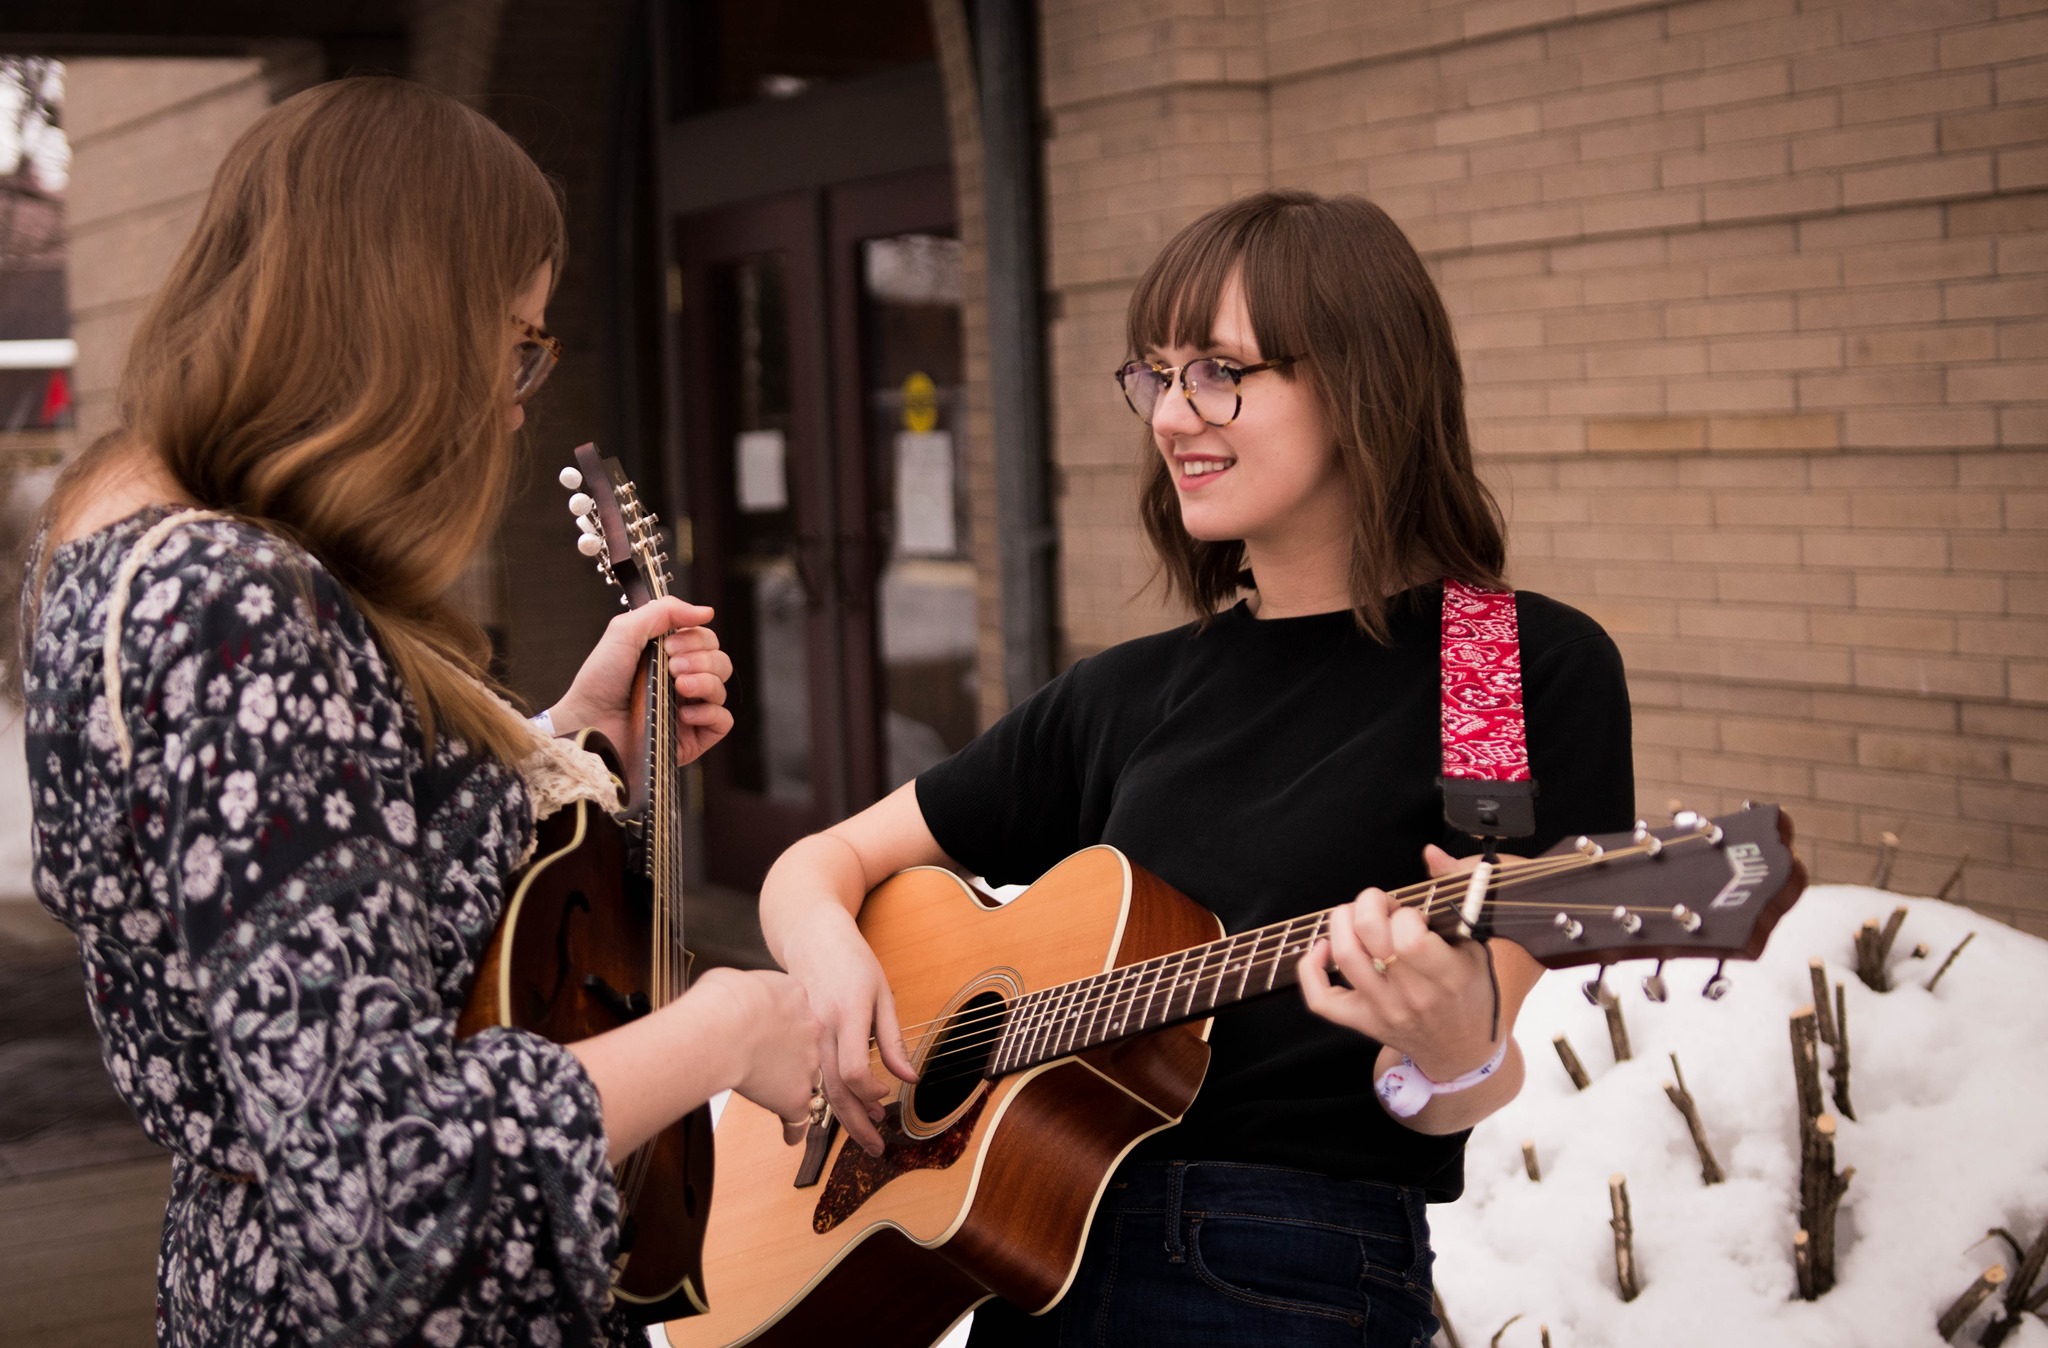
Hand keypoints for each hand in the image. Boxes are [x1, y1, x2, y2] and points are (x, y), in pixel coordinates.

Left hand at [545, 596, 733, 764]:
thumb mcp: (625, 631)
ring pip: (722, 688)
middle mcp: (681, 682)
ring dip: (705, 681)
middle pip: (720, 662)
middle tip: (672, 667)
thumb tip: (706, 611)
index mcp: (669, 658)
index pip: (706, 640)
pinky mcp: (692, 737)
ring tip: (679, 686)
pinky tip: (684, 714)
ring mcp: (688, 710)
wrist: (589, 722)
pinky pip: (723, 721)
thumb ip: (664, 611)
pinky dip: (710, 713)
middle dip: (700, 659)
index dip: (695, 638)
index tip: (669, 646)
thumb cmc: (598, 682)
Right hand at [691, 968, 823, 1144]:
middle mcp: (811, 1030)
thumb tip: (729, 992)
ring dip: (796, 1088)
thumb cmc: (721, 999)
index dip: (786, 1023)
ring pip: (808, 1079)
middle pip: (809, 1046)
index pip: (798, 1012)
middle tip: (779, 1064)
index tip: (776, 1030)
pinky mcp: (796, 1096)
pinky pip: (801, 1117)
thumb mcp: (736, 979)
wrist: (724, 1027)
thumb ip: (743, 990)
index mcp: (797, 997)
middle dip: (796, 1055)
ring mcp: (808, 1065)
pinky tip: (790, 1136)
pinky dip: (794, 1128)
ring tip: (784, 1098)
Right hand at [779, 905, 918, 1157]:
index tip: (886, 1100)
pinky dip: (823, 1098)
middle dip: (857, 1125)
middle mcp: (821, 1028)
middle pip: (835, 1089)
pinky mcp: (795, 1037)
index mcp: (846, 1014)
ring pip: (820, 1087)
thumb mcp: (881, 992)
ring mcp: (803, 1034)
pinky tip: (837, 1111)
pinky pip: (808, 1075)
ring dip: (842, 1116)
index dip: (871, 1094)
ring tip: (865, 1134)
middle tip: (877, 1148)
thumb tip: (910, 1079)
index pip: (854, 1070)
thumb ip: (892, 1038)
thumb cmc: (851, 960)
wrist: (809, 935)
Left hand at [1297, 845, 1507, 1080]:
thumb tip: (1431, 853)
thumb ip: (1455, 894)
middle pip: (1370, 939)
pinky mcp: (1362, 1022)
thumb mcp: (1476, 945)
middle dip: (1368, 904)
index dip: (1404, 914)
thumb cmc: (1470, 991)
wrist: (1462, 1052)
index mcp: (1448, 976)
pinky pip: (1321, 1000)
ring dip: (1340, 923)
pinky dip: (1310, 969)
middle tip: (1379, 903)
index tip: (1411, 913)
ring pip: (1345, 959)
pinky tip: (1323, 948)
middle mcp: (1413, 996)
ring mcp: (1383, 1011)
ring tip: (1354, 915)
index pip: (1410, 938)